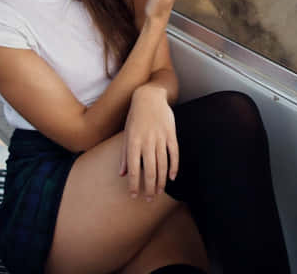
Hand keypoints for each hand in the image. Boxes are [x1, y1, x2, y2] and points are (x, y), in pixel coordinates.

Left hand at [119, 85, 178, 200]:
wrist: (149, 97)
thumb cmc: (135, 118)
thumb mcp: (126, 134)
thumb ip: (125, 155)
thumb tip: (122, 174)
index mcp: (134, 142)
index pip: (134, 169)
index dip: (134, 184)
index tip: (134, 196)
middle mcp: (147, 141)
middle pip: (150, 170)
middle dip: (149, 187)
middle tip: (149, 199)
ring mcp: (160, 138)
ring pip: (163, 165)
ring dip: (161, 181)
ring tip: (159, 192)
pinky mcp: (171, 134)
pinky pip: (174, 154)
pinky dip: (174, 167)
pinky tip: (172, 177)